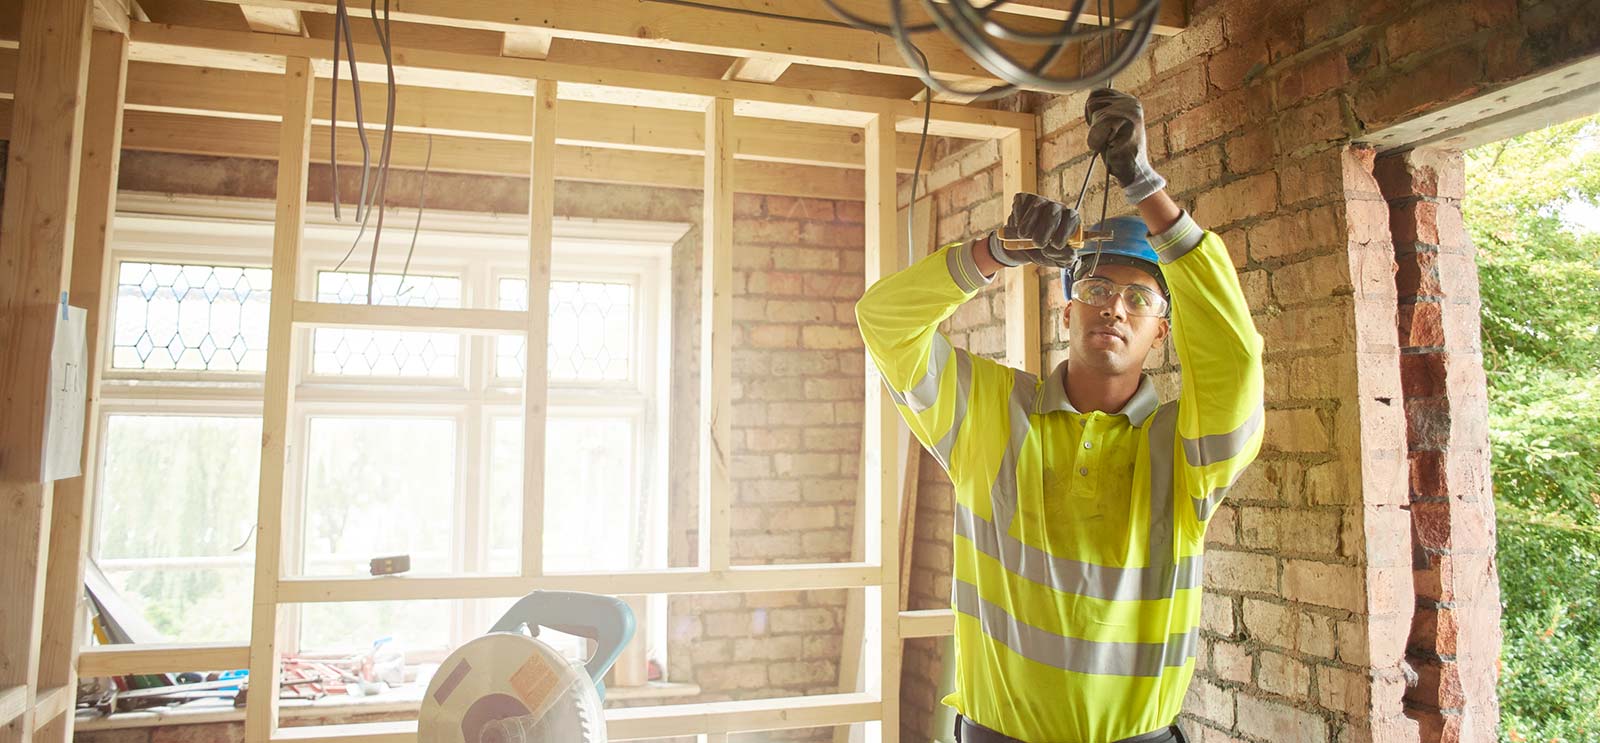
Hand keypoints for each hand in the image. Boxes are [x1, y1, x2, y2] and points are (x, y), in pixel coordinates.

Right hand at [987, 192, 1080, 269]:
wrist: (1020, 249)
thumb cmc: (1042, 252)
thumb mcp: (1055, 260)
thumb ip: (1065, 258)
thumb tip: (1071, 253)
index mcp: (1069, 222)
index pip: (1072, 218)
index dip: (1064, 231)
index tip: (1055, 245)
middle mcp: (1057, 208)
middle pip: (1055, 211)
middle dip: (1046, 228)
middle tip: (1038, 243)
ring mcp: (1041, 201)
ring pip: (1038, 205)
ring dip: (1029, 223)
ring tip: (1023, 236)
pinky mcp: (1024, 199)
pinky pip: (1022, 203)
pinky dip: (1017, 217)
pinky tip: (1017, 226)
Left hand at [1084, 89, 1165, 204]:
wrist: (1134, 172)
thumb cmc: (1118, 151)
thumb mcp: (1111, 125)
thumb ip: (1104, 109)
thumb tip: (1090, 97)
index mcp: (1130, 101)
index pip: (1096, 93)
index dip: (1091, 111)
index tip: (1100, 127)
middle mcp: (1132, 102)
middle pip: (1092, 102)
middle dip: (1092, 121)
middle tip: (1107, 137)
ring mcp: (1131, 111)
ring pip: (1095, 114)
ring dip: (1095, 133)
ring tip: (1110, 142)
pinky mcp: (1127, 123)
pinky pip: (1096, 127)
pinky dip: (1096, 140)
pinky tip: (1110, 147)